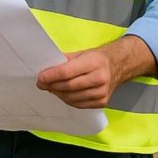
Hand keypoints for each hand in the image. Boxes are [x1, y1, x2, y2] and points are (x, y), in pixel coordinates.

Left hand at [36, 36, 157, 108]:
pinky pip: (79, 104)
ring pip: (72, 97)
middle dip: (51, 85)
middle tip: (41, 84)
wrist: (118, 66)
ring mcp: (102, 92)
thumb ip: (64, 60)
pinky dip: (67, 99)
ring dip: (58, 93)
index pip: (67, 72)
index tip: (40, 77)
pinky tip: (62, 93)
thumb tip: (46, 68)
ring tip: (50, 88)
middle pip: (68, 86)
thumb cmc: (96, 58)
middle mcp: (100, 78)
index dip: (51, 76)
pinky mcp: (102, 102)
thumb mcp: (80, 53)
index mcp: (93, 62)